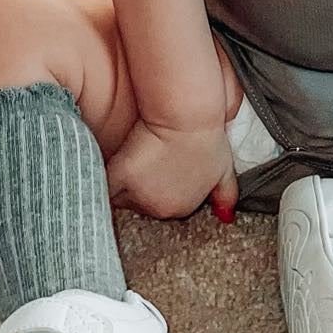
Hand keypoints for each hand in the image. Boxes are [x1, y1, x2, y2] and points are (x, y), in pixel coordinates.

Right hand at [104, 118, 238, 221]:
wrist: (188, 116)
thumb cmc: (207, 136)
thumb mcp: (223, 168)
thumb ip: (226, 194)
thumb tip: (227, 217)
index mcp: (183, 207)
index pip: (162, 207)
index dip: (158, 190)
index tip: (157, 174)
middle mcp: (162, 208)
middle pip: (142, 205)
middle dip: (140, 190)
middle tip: (145, 166)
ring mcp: (141, 195)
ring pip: (122, 198)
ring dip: (122, 185)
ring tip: (132, 162)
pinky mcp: (122, 178)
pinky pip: (106, 186)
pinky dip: (105, 179)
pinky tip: (109, 168)